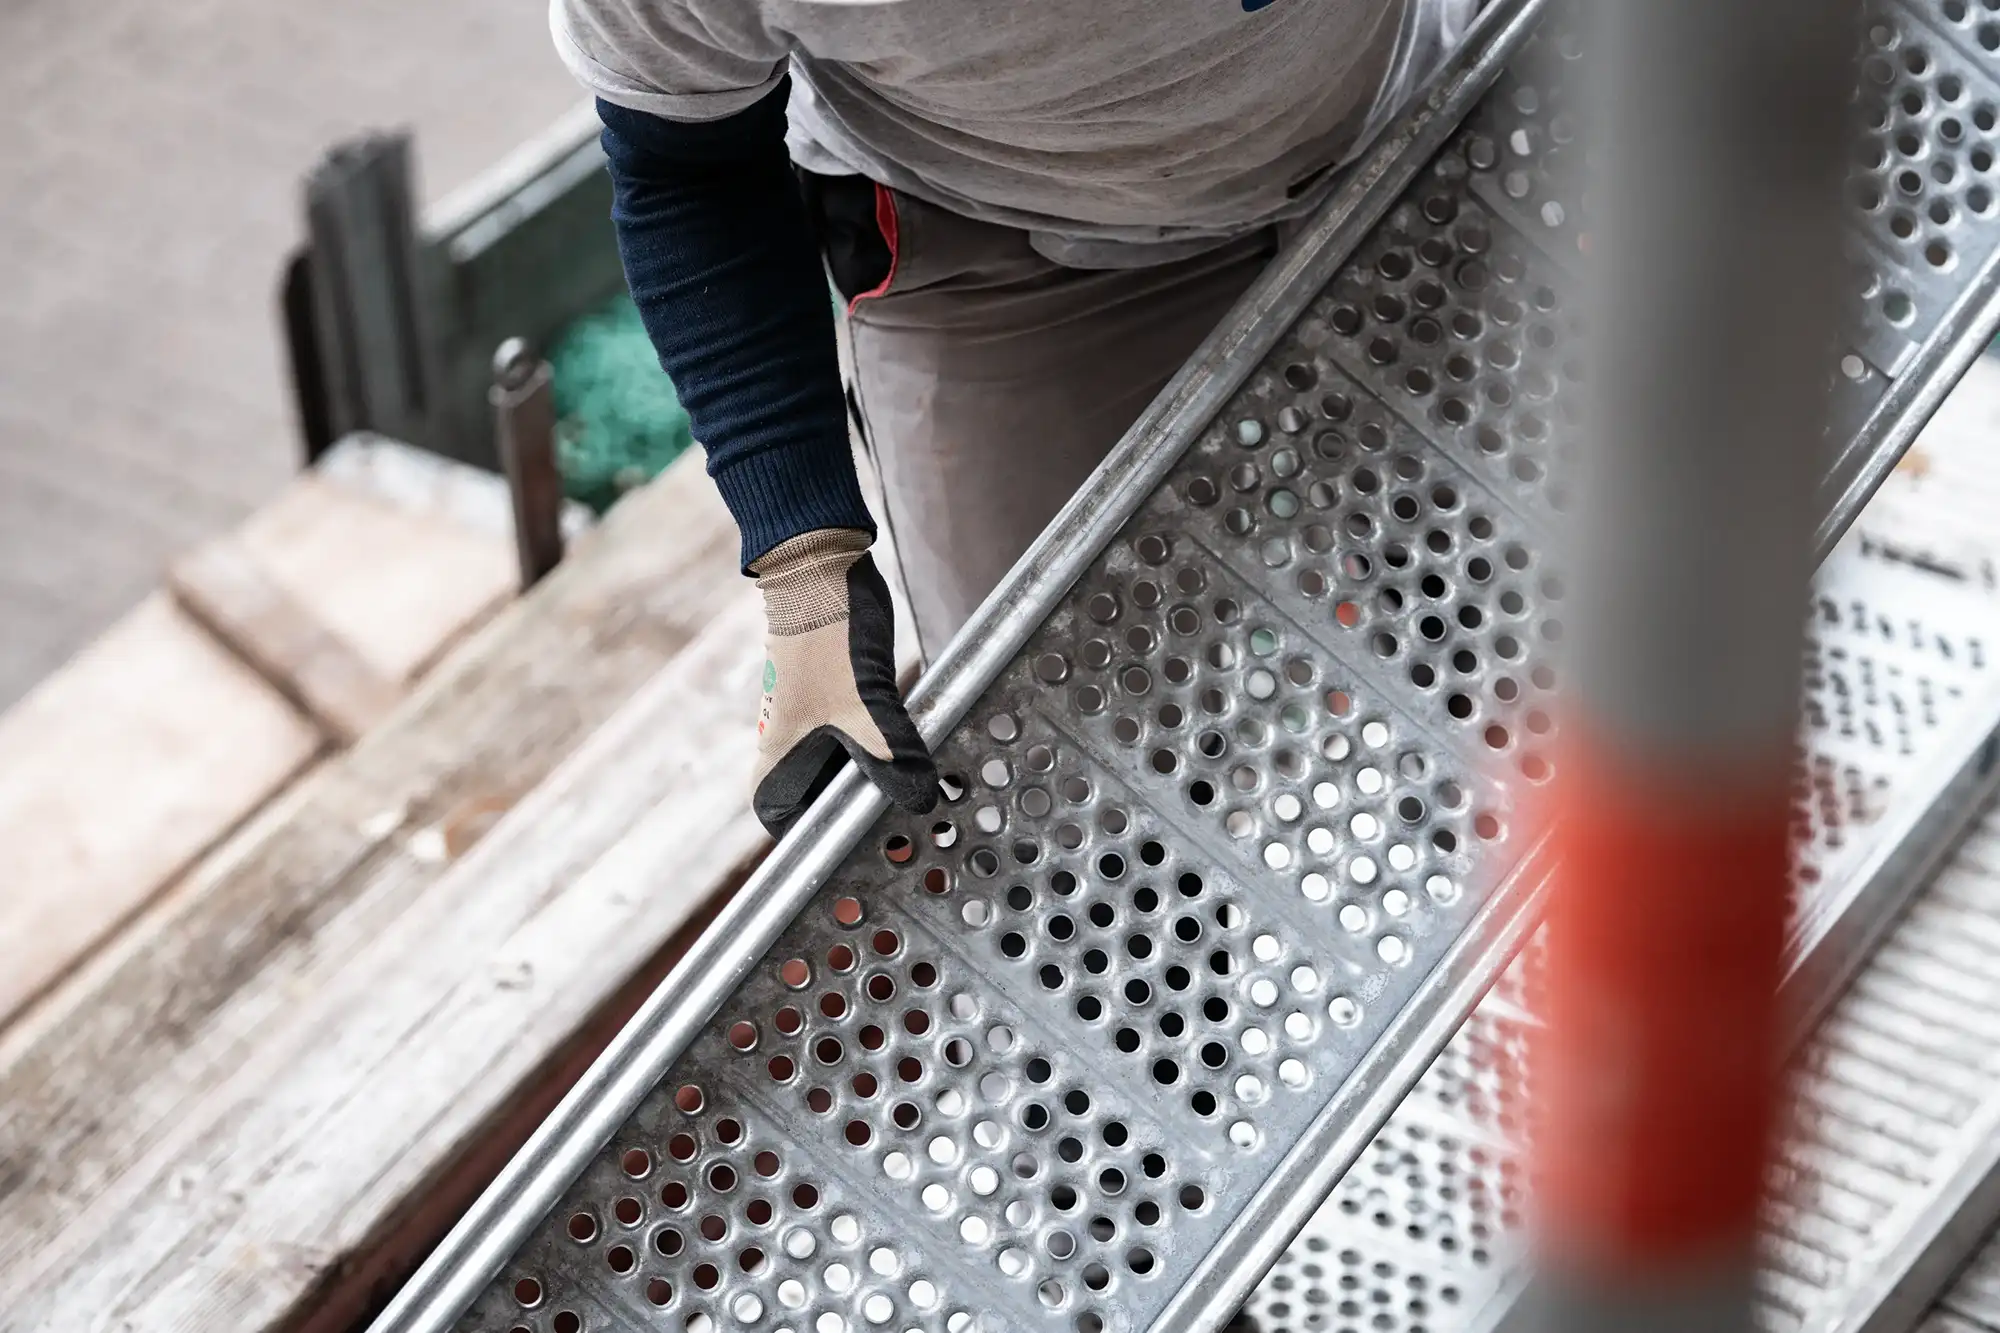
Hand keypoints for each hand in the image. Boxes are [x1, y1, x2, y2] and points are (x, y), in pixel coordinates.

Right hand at [750, 529, 939, 835]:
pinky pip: (860, 737)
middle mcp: (790, 740)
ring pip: (841, 766)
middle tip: (898, 836)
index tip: (844, 858)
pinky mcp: (838, 695)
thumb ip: (892, 754)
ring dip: (873, 783)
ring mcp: (814, 717)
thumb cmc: (826, 633)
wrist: (822, 565)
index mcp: (778, 751)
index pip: (777, 816)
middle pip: (815, 797)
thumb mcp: (866, 703)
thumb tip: (921, 800)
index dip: (805, 842)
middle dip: (850, 819)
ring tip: (915, 801)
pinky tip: (916, 755)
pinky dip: (883, 752)